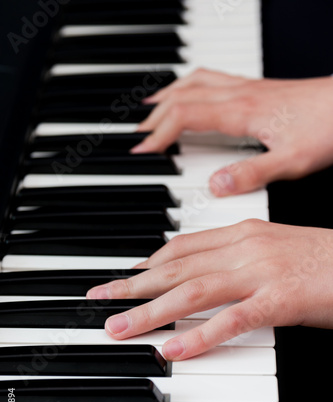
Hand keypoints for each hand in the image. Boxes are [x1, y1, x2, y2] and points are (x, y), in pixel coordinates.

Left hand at [87, 219, 332, 360]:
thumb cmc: (322, 259)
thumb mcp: (272, 249)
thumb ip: (236, 258)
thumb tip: (205, 275)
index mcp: (242, 233)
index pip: (182, 247)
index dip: (148, 263)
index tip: (124, 278)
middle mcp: (245, 247)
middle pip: (177, 268)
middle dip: (133, 285)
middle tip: (100, 299)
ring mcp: (262, 272)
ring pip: (194, 292)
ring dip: (151, 312)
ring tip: (119, 328)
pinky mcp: (281, 299)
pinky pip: (232, 320)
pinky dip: (200, 337)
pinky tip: (172, 350)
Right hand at [131, 69, 332, 196]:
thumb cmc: (327, 128)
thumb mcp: (291, 162)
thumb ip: (252, 174)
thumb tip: (216, 185)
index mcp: (241, 112)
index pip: (185, 116)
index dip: (158, 133)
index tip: (140, 150)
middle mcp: (239, 95)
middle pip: (182, 97)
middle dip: (155, 117)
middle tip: (138, 135)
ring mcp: (246, 88)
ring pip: (194, 82)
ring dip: (168, 96)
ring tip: (151, 110)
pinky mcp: (255, 88)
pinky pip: (211, 79)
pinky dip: (189, 86)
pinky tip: (190, 94)